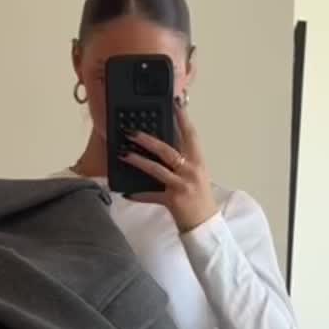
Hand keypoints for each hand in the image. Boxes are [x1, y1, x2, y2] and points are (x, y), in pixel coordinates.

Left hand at [118, 104, 219, 233]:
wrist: (205, 226)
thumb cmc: (200, 200)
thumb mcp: (196, 176)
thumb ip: (184, 161)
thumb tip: (164, 146)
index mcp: (198, 162)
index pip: (190, 135)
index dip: (182, 118)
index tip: (174, 103)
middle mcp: (191, 171)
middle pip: (167, 150)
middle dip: (148, 139)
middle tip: (131, 131)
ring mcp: (182, 186)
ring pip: (157, 169)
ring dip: (138, 160)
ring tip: (123, 153)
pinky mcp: (173, 201)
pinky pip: (151, 196)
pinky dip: (138, 194)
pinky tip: (125, 191)